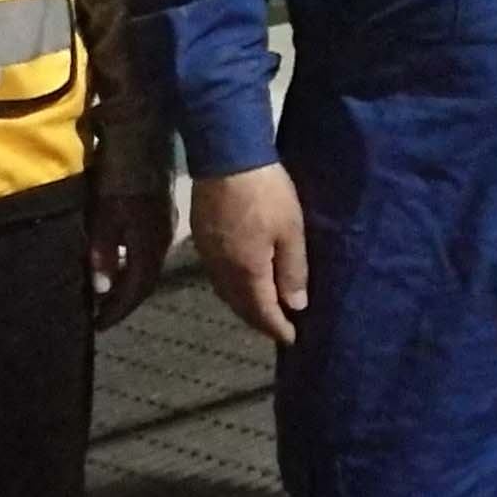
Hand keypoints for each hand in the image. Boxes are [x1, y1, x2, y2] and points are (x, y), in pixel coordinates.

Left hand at [88, 187, 175, 327]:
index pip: (136, 290)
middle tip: (101, 315)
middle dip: (124, 301)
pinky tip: (121, 264)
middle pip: (145, 282)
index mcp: (150, 245)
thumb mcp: (104, 217)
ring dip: (129, 284)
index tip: (98, 326)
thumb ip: (104, 254)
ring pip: (148, 266)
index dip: (118, 310)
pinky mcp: (162, 215)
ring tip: (108, 294)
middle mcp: (163, 241)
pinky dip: (134, 265)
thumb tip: (102, 289)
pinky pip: (150, 251)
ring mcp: (166, 226)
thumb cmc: (118, 177)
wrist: (142, 139)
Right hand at [193, 164, 309, 345]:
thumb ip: (293, 270)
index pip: (262, 312)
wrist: (225, 157)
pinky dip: (233, 286)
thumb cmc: (267, 194)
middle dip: (260, 320)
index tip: (292, 339)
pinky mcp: (201, 238)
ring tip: (262, 308)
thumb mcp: (291, 231)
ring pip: (226, 292)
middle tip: (278, 327)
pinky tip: (242, 280)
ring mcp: (207, 255)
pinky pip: (217, 275)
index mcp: (246, 273)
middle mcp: (222, 271)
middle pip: (240, 306)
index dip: (277, 327)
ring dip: (244, 305)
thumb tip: (295, 306)